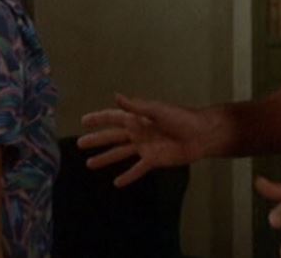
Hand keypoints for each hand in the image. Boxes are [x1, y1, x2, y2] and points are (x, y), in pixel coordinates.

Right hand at [78, 93, 208, 186]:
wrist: (201, 134)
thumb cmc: (181, 118)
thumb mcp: (157, 110)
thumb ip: (136, 107)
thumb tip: (116, 96)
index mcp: (138, 118)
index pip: (114, 118)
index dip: (99, 118)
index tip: (83, 121)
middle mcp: (139, 132)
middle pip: (113, 136)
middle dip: (97, 139)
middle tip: (79, 144)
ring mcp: (145, 147)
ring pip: (121, 153)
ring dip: (106, 158)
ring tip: (89, 164)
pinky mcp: (154, 160)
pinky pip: (137, 169)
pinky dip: (128, 176)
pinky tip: (117, 183)